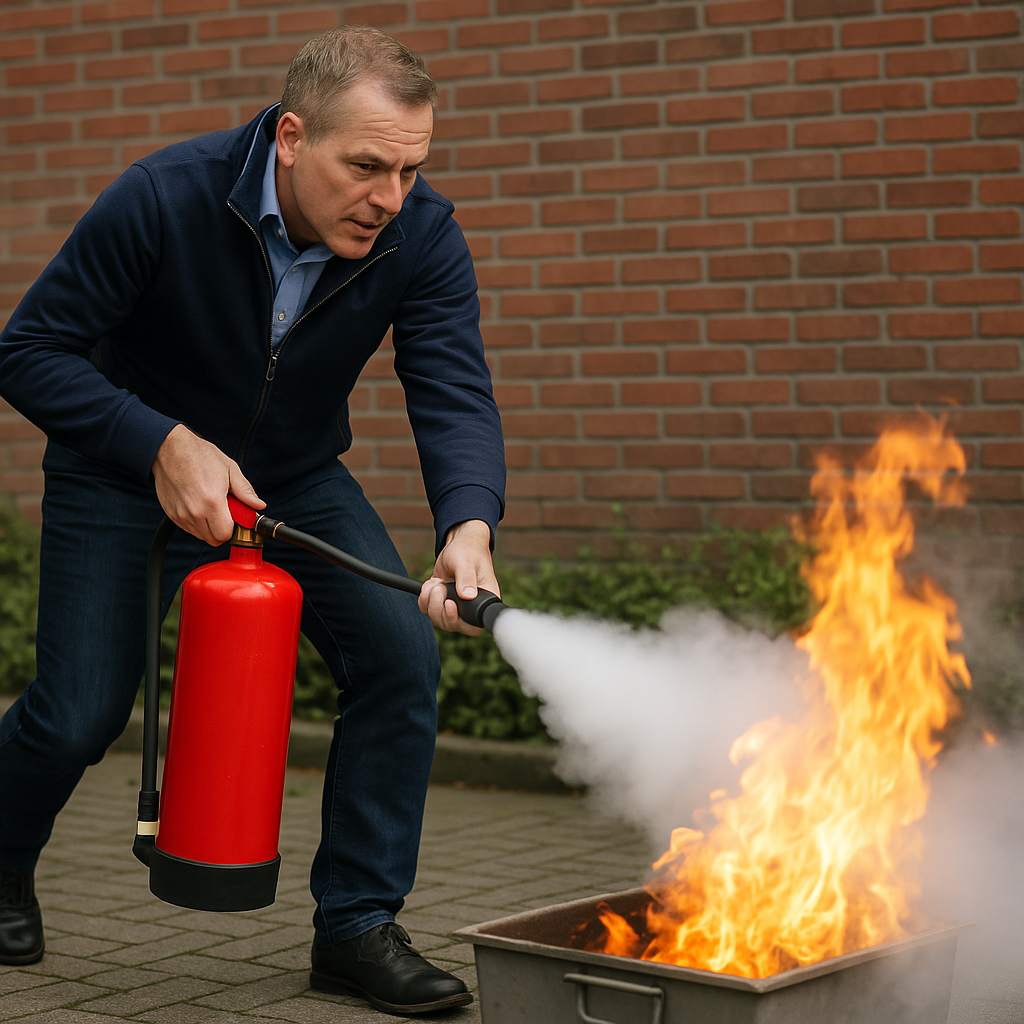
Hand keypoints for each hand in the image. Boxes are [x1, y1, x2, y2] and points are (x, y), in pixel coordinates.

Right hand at [152, 424, 263, 544]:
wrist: (170, 449)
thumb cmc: (199, 455)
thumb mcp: (230, 469)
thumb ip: (245, 491)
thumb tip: (258, 505)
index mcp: (212, 502)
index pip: (226, 534)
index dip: (234, 528)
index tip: (236, 518)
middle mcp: (195, 512)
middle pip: (214, 539)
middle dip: (223, 529)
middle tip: (226, 513)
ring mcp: (181, 514)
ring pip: (201, 535)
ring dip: (209, 527)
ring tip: (211, 506)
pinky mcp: (171, 514)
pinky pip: (188, 529)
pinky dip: (197, 523)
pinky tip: (199, 505)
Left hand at [418, 519, 498, 635]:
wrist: (458, 544)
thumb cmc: (468, 550)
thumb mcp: (466, 562)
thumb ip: (467, 579)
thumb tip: (467, 596)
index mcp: (484, 600)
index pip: (474, 626)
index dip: (460, 622)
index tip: (450, 604)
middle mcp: (471, 607)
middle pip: (452, 625)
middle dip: (439, 608)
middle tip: (439, 587)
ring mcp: (456, 606)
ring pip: (438, 619)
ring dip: (430, 602)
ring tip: (435, 583)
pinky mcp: (442, 601)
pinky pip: (428, 610)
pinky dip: (425, 599)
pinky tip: (431, 583)